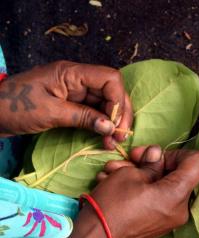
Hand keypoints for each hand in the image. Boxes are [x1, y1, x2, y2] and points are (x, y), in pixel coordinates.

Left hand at [0, 60, 132, 148]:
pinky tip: (104, 138)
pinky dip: (102, 125)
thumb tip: (110, 127)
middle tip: (120, 136)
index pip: (109, 79)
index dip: (118, 100)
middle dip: (119, 114)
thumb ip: (83, 118)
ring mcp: (75, 92)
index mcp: (72, 73)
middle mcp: (78, 80)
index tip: (115, 123)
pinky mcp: (72, 104)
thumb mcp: (51, 113)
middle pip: (112, 91)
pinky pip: (94, 112)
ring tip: (112, 142)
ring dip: (112, 122)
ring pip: (106, 104)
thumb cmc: (15, 108)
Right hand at [77, 146, 198, 237]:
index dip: (180, 153)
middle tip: (132, 157)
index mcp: (178, 195)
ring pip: (163, 185)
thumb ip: (151, 162)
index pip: (198, 162)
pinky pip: (156, 198)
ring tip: (114, 169)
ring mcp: (170, 218)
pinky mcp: (158, 223)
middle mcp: (180, 209)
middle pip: (179, 174)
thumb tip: (158, 154)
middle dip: (155, 162)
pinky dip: (140, 188)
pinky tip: (115, 181)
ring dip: (141, 173)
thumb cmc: (111, 205)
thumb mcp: (129, 175)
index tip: (158, 155)